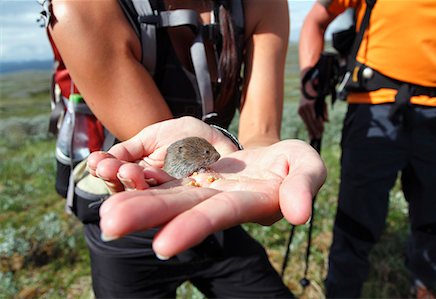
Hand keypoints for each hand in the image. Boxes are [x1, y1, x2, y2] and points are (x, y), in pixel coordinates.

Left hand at [89, 122, 325, 257]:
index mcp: (249, 201)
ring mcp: (204, 186)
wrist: (274, 157)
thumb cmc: (294, 164)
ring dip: (136, 202)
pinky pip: (165, 175)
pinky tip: (114, 179)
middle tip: (109, 223)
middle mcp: (220, 199)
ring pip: (168, 194)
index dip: (194, 227)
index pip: (220, 215)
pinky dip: (141, 179)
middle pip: (182, 207)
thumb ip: (304, 187)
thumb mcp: (307, 168)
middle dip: (148, 216)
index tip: (162, 245)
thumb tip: (298, 214)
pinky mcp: (194, 172)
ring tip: (103, 211)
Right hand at [298, 71, 327, 138]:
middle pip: (310, 122)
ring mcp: (301, 109)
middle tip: (318, 137)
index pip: (315, 119)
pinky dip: (308, 126)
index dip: (318, 126)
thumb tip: (326, 121)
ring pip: (306, 122)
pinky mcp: (299, 110)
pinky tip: (310, 131)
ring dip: (310, 130)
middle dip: (315, 130)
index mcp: (310, 105)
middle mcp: (304, 108)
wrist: (307, 86)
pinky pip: (305, 120)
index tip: (322, 132)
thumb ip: (324, 111)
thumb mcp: (323, 101)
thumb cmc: (317, 93)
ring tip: (313, 137)